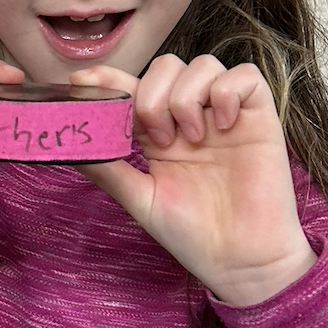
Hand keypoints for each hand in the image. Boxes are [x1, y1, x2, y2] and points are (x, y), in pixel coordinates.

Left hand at [71, 55, 316, 305]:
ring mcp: (225, 114)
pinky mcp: (259, 117)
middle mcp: (191, 116)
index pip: (132, 87)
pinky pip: (245, 76)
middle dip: (152, 95)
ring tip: (190, 139)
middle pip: (166, 66)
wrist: (241, 263)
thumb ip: (108, 169)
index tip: (80, 82)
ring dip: (186, 96)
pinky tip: (223, 125)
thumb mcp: (140, 199)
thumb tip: (68, 147)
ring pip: (202, 65)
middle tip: (158, 139)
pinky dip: (227, 92)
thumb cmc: (193, 234)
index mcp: (159, 131)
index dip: (108, 77)